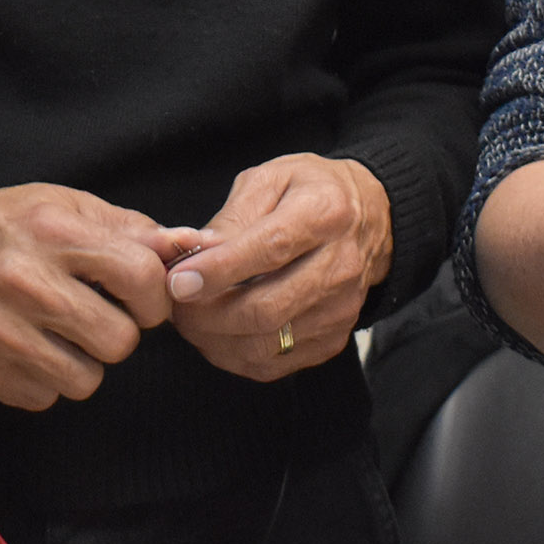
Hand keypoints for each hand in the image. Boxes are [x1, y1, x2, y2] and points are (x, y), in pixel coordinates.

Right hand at [0, 160, 203, 411]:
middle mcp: (22, 280)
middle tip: (96, 319)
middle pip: (118, 342)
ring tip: (61, 336)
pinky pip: (41, 397)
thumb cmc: (11, 225)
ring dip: (82, 363)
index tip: (142, 300)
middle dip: (117, 334)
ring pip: (83, 381)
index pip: (141, 277)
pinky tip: (26, 348)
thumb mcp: (70, 207)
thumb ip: (133, 230)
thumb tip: (192, 246)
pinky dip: (42, 379)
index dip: (154, 297)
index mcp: (54, 231)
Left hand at [164, 154, 390, 379]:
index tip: (178, 280)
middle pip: (267, 309)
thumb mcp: (270, 180)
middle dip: (208, 315)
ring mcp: (340, 310)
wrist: (369, 219)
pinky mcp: (333, 339)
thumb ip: (232, 217)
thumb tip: (194, 254)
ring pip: (266, 344)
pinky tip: (215, 334)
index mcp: (325, 213)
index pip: (270, 250)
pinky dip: (233, 355)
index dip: (219, 270)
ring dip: (215, 339)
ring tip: (189, 319)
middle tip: (175, 305)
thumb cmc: (308, 192)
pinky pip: (274, 364)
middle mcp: (341, 266)